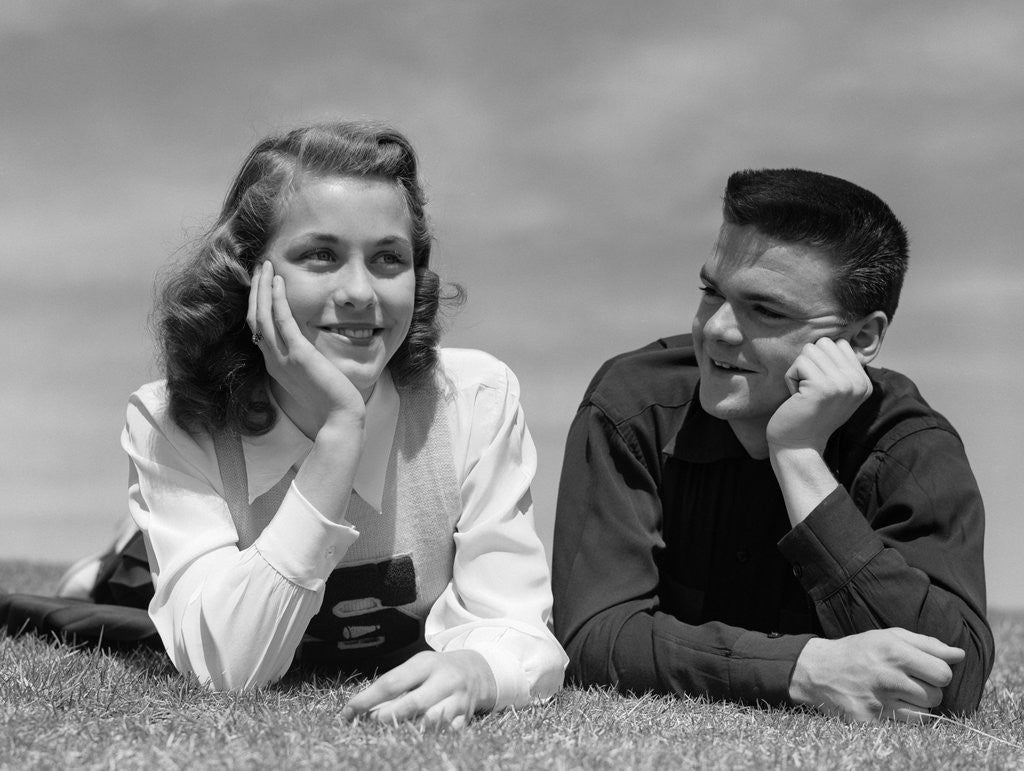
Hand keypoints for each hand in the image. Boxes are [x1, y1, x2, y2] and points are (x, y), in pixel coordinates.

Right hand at [247, 261, 364, 431]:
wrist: (339, 419)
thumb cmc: (331, 402)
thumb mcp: (312, 377)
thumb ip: (305, 361)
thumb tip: (309, 349)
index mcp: (275, 365)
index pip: (259, 328)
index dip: (257, 304)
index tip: (262, 284)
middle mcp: (273, 360)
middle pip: (255, 318)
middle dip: (255, 291)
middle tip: (259, 267)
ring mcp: (283, 358)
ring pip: (262, 316)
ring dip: (262, 288)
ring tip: (266, 266)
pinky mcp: (298, 356)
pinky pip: (282, 322)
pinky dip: (277, 300)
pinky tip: (278, 282)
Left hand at [340, 650, 496, 728]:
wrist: (477, 671)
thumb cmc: (436, 670)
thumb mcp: (417, 666)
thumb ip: (395, 684)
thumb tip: (361, 708)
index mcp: (426, 664)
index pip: (391, 683)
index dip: (367, 700)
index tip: (348, 712)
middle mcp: (444, 680)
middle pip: (412, 704)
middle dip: (387, 717)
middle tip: (369, 723)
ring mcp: (457, 700)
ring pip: (432, 720)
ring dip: (409, 729)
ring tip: (391, 734)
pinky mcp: (465, 717)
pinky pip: (448, 732)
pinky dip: (431, 737)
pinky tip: (417, 740)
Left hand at [767, 338, 871, 453]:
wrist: (799, 447)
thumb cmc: (808, 415)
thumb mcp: (833, 389)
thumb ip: (838, 366)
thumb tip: (835, 336)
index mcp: (863, 381)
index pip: (839, 344)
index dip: (820, 362)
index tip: (819, 388)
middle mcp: (858, 382)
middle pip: (824, 343)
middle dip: (808, 363)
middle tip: (809, 390)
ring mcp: (842, 384)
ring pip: (809, 350)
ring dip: (798, 371)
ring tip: (803, 394)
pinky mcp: (822, 387)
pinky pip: (798, 363)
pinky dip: (790, 379)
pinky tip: (797, 399)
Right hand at [789, 628, 964, 721]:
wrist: (819, 670)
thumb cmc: (860, 650)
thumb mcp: (889, 637)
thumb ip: (927, 644)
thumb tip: (959, 655)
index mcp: (893, 651)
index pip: (943, 673)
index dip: (939, 672)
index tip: (925, 670)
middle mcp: (886, 677)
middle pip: (936, 696)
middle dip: (928, 689)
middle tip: (909, 682)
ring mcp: (878, 701)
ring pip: (924, 714)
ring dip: (917, 705)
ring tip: (898, 693)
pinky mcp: (870, 721)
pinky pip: (907, 726)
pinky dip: (904, 717)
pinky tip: (890, 705)